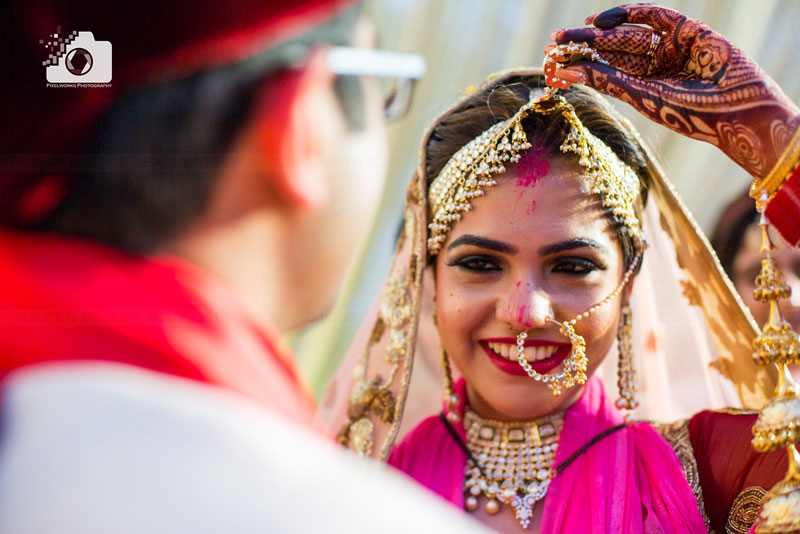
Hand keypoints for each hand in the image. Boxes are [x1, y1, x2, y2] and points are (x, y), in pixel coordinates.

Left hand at [547, 3, 799, 178]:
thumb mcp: (644, 98)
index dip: (578, 63)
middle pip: (612, 50)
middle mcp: (655, 66)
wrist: (739, 109)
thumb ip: (609, 81)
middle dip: (584, 44)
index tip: (551, 60)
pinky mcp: (688, 29)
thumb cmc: (691, 114)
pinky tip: (603, 20)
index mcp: (643, 87)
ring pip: (629, 33)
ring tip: (576, 30)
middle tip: (554, 40)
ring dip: (601, 29)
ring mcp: (671, 47)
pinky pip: (655, 15)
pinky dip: (630, 13)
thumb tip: (568, 73)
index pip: (604, 70)